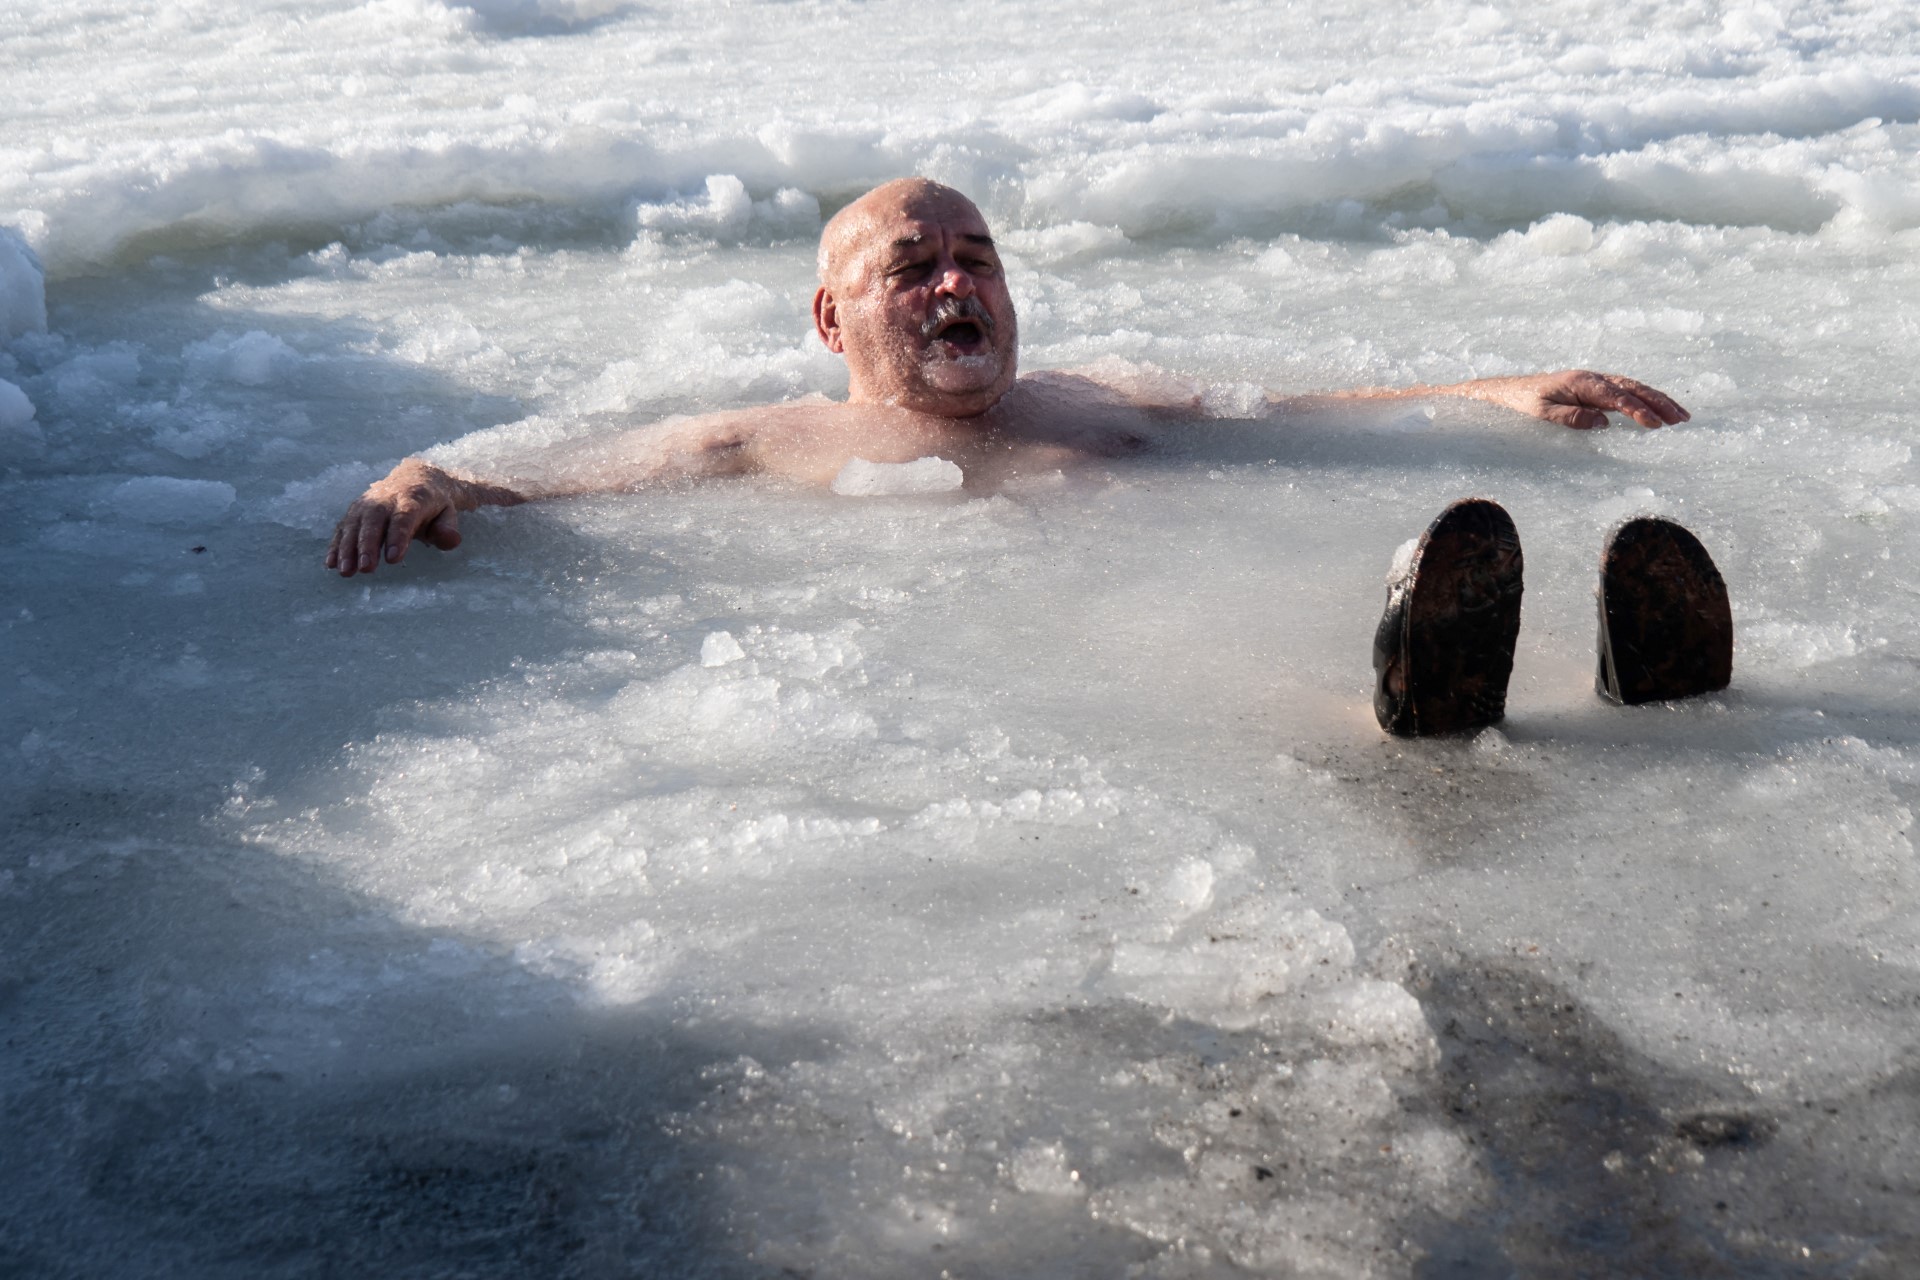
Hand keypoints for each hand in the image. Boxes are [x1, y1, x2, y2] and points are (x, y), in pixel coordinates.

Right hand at [326, 459, 467, 576]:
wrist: (415, 478)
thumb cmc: (434, 505)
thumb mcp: (448, 514)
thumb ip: (448, 529)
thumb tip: (450, 540)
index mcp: (414, 498)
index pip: (404, 517)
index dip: (398, 537)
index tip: (393, 559)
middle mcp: (387, 498)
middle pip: (374, 520)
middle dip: (368, 545)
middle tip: (366, 569)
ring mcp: (368, 502)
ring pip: (354, 523)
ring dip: (347, 548)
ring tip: (345, 572)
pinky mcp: (355, 511)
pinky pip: (343, 526)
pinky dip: (336, 545)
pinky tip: (331, 563)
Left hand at [1459, 370, 1689, 429]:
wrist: (1509, 392)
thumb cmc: (1523, 404)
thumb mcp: (1541, 414)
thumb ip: (1571, 418)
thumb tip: (1603, 422)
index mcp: (1581, 383)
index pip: (1616, 396)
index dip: (1637, 410)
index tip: (1655, 424)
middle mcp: (1592, 378)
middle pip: (1632, 388)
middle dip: (1659, 403)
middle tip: (1681, 419)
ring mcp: (1596, 382)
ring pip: (1633, 388)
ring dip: (1658, 400)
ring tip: (1681, 416)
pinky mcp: (1595, 389)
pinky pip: (1625, 392)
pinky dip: (1644, 400)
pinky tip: (1659, 410)